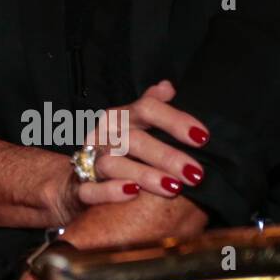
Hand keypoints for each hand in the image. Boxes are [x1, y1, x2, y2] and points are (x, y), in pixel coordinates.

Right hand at [48, 80, 209, 226]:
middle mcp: (104, 136)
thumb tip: (168, 87)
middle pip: (133, 139)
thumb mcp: (132, 124)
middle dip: (167, 156)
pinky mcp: (80, 188)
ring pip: (113, 163)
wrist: (76, 179)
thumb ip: (151, 106)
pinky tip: (132, 193)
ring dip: (145, 174)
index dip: (174, 121)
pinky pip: (90, 189)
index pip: (146, 109)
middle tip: (196, 173)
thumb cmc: (115, 150)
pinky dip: (110, 190)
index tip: (203, 137)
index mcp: (119, 118)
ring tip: (173, 188)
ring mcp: (89, 161)